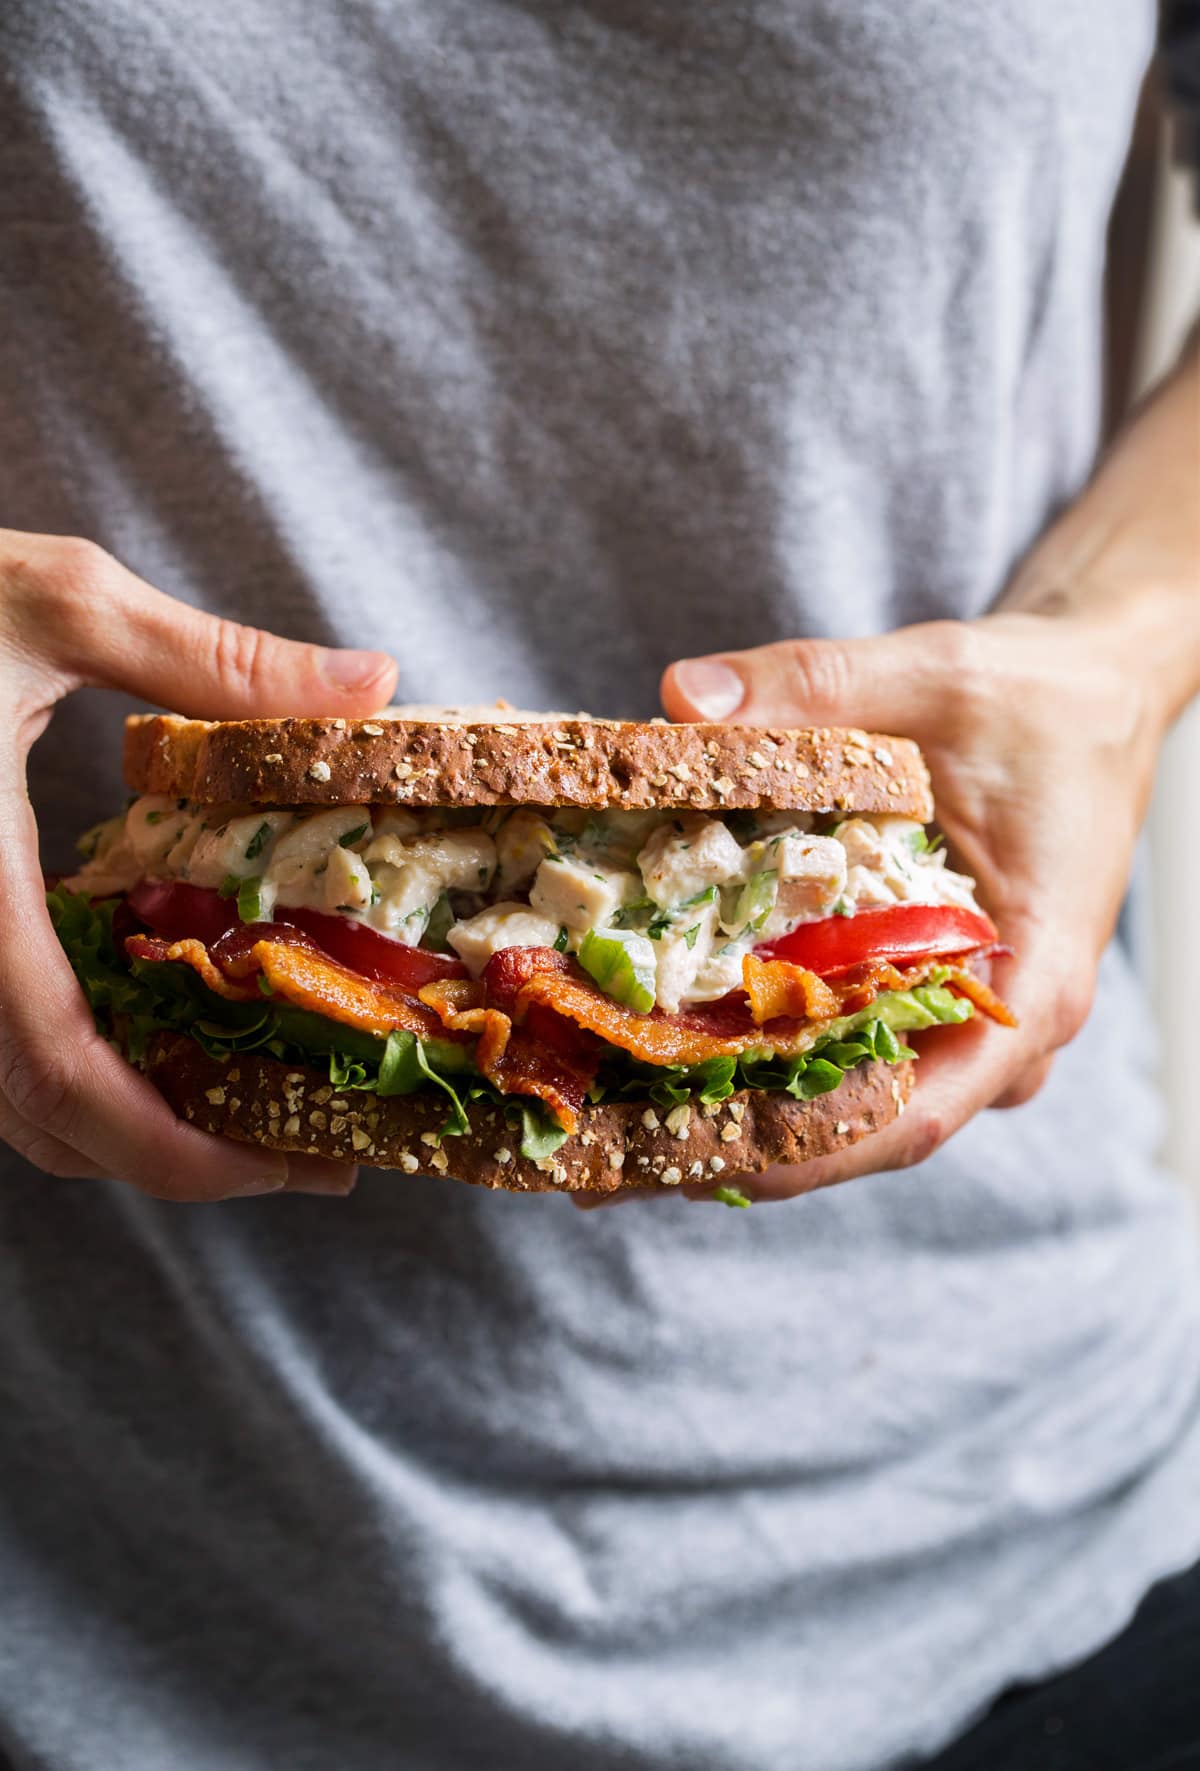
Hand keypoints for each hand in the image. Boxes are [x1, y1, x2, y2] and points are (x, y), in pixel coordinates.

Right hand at [0, 530, 396, 1198]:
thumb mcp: (57, 602)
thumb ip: (214, 661)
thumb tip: (374, 682)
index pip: (60, 1070)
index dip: (170, 1145)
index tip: (281, 1165)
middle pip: (43, 1118)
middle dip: (179, 1156)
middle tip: (310, 1155)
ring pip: (8, 1095)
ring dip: (129, 1125)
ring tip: (257, 1109)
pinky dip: (79, 1069)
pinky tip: (163, 1035)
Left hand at [621, 608, 1163, 1204]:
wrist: (1091, 693)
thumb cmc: (1040, 699)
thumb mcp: (933, 674)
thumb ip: (815, 684)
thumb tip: (684, 700)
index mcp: (1032, 973)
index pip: (918, 1109)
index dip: (804, 1150)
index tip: (694, 1160)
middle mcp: (1001, 1020)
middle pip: (868, 1124)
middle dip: (740, 1143)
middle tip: (607, 1155)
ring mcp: (966, 1015)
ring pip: (855, 1097)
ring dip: (746, 1107)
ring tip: (615, 1114)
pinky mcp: (928, 989)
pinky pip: (850, 1044)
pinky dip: (768, 1052)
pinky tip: (671, 1046)